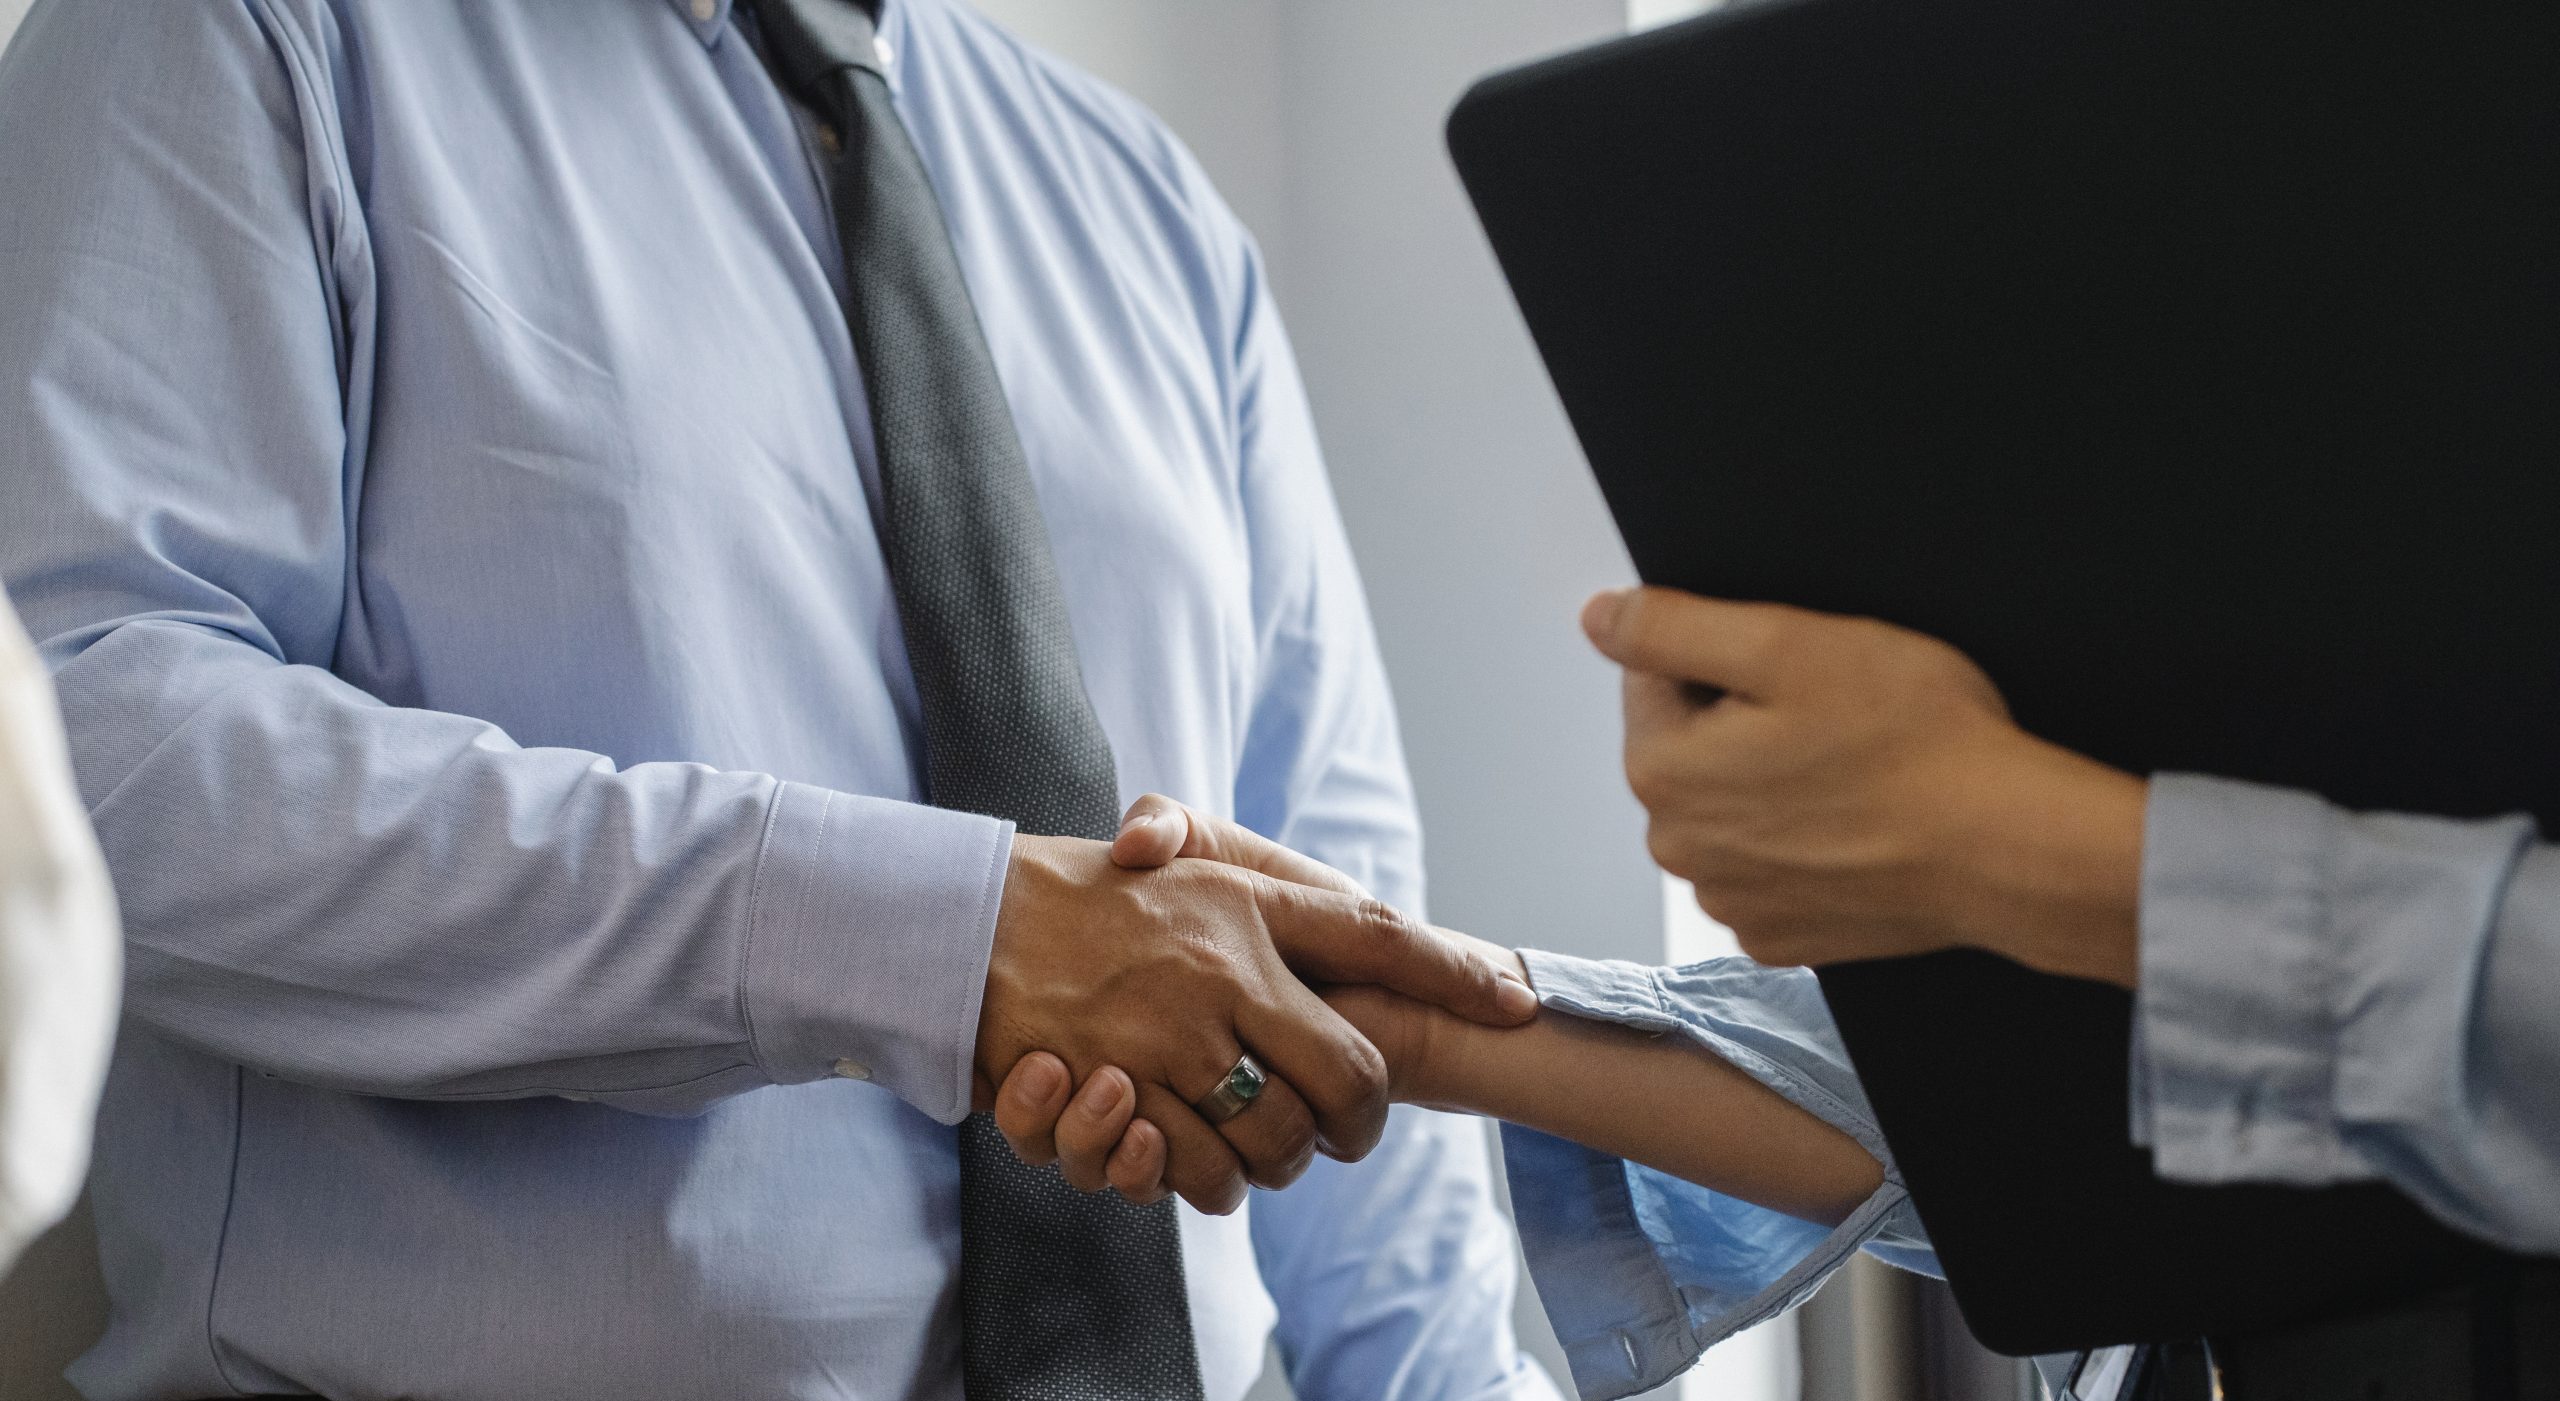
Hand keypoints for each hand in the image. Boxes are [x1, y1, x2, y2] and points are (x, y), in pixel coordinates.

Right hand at [977, 811, 1536, 1212]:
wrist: (968, 923)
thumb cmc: (1085, 896)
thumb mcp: (1183, 866)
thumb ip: (1261, 897)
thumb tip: (1352, 929)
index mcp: (1248, 903)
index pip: (1379, 935)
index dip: (1454, 974)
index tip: (1519, 1002)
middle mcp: (1226, 966)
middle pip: (1351, 1072)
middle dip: (1362, 1119)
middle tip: (1347, 1131)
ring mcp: (1176, 1033)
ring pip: (1281, 1137)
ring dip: (1282, 1159)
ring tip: (1265, 1148)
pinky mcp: (1124, 1089)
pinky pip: (1201, 1168)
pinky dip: (1208, 1179)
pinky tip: (1194, 1156)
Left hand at [1581, 586, 2144, 986]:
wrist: (2007, 847)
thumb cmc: (1912, 740)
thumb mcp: (1786, 644)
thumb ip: (1672, 626)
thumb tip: (1599, 617)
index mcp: (1661, 770)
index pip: (1655, 677)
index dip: (1728, 657)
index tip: (1796, 671)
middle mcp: (1678, 848)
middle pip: (1692, 747)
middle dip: (1746, 722)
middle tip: (1834, 717)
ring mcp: (1731, 901)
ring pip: (1732, 808)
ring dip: (1774, 784)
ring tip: (1852, 773)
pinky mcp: (1784, 937)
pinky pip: (1772, 868)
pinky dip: (1804, 844)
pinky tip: (1857, 827)